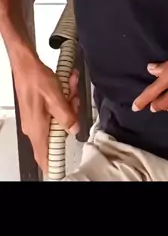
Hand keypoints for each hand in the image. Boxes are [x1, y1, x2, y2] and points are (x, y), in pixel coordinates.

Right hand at [14, 59, 79, 173]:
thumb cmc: (36, 79)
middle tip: (72, 100)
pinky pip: (54, 112)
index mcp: (37, 128)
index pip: (43, 156)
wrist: (25, 65)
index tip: (61, 169)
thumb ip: (66, 116)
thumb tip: (73, 130)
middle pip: (57, 134)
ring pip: (58, 121)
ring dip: (68, 104)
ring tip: (69, 87)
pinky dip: (62, 100)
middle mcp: (34, 127)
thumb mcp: (56, 97)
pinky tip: (66, 85)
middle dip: (70, 117)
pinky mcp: (38, 111)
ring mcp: (35, 119)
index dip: (53, 164)